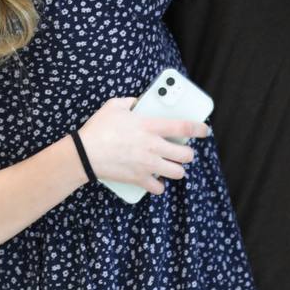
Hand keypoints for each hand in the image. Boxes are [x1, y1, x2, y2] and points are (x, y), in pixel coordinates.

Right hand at [77, 98, 205, 195]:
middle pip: (186, 154)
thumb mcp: (114, 106)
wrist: (84, 154)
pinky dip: (159, 185)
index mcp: (150, 126)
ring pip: (177, 172)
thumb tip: (137, 102)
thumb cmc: (99, 128)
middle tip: (183, 151)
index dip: (199, 128)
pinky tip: (156, 180)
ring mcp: (148, 164)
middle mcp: (153, 146)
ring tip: (172, 166)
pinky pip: (158, 187)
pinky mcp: (139, 179)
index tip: (205, 130)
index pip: (183, 127)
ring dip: (177, 169)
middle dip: (188, 153)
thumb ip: (130, 102)